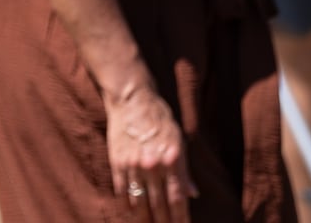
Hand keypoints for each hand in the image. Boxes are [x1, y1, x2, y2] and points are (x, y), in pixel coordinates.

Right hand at [106, 88, 194, 222]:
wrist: (131, 99)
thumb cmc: (158, 118)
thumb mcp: (178, 140)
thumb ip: (184, 170)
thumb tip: (192, 194)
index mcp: (172, 159)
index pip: (178, 199)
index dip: (180, 218)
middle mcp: (153, 165)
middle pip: (159, 204)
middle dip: (164, 222)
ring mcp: (133, 165)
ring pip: (139, 202)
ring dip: (145, 219)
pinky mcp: (117, 162)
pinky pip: (122, 191)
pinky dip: (127, 206)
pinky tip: (131, 214)